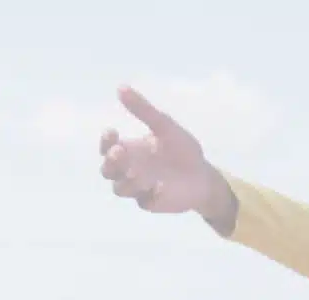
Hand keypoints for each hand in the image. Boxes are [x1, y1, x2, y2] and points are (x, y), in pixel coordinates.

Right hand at [98, 85, 230, 219]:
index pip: (106, 147)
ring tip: (140, 172)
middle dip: (111, 162)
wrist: (203, 176)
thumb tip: (121, 87)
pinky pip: (144, 201)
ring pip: (120, 188)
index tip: (112, 132)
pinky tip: (161, 186)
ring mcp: (138, 188)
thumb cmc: (182, 150)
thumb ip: (144, 110)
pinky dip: (150, 194)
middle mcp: (128, 170)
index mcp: (129, 151)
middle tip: (120, 153)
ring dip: (128, 180)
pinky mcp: (151, 203)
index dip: (105, 141)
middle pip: (107, 170)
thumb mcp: (165, 127)